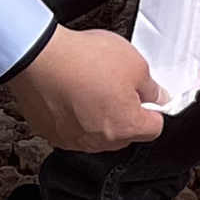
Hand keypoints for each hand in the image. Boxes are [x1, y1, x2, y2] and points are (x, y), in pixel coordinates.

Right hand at [6, 26, 166, 152]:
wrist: (41, 58)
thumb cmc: (86, 60)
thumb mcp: (136, 64)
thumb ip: (152, 87)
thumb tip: (158, 96)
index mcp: (126, 127)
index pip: (154, 128)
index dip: (155, 110)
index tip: (149, 98)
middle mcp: (100, 141)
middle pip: (125, 134)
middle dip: (127, 113)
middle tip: (120, 87)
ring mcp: (73, 140)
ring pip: (98, 133)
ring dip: (100, 116)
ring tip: (93, 86)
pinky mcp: (52, 134)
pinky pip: (72, 129)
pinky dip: (76, 116)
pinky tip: (73, 93)